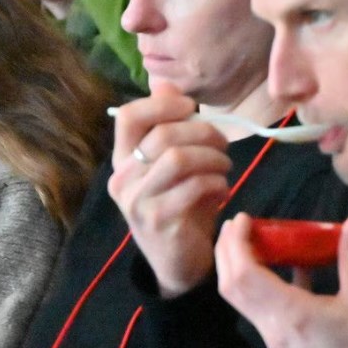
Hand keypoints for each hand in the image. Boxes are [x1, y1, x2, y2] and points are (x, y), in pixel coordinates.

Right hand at [108, 83, 230, 296]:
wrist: (178, 263)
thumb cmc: (177, 205)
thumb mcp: (170, 164)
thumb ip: (166, 125)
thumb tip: (166, 85)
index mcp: (122, 159)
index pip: (128, 116)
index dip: (162, 104)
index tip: (190, 109)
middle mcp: (122, 179)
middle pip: (162, 135)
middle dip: (203, 132)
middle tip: (224, 144)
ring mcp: (137, 202)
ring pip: (179, 159)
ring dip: (213, 158)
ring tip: (225, 166)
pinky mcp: (159, 222)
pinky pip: (194, 188)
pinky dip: (217, 183)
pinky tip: (223, 190)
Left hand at [216, 212, 347, 347]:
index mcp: (288, 313)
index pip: (244, 274)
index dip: (237, 242)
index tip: (242, 218)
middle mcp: (270, 326)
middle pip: (231, 285)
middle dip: (227, 250)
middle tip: (237, 224)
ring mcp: (271, 337)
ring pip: (240, 297)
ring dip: (237, 266)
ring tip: (252, 239)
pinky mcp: (278, 343)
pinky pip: (258, 307)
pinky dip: (260, 283)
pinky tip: (284, 266)